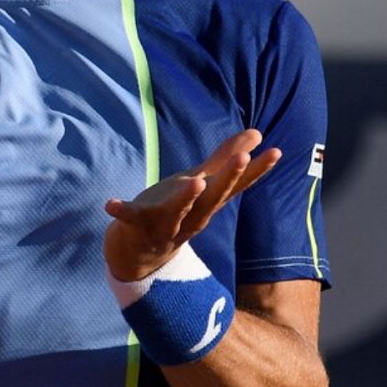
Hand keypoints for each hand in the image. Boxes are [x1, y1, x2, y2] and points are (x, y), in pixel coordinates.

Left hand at [103, 129, 280, 280]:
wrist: (139, 254)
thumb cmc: (174, 210)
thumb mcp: (200, 182)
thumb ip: (224, 159)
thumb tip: (257, 133)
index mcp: (207, 202)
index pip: (236, 185)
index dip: (256, 169)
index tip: (276, 152)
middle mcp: (192, 216)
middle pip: (213, 198)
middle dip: (228, 178)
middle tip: (243, 158)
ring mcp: (165, 223)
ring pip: (178, 212)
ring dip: (186, 198)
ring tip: (194, 180)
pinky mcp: (137, 226)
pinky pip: (129, 218)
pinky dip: (121, 211)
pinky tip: (110, 204)